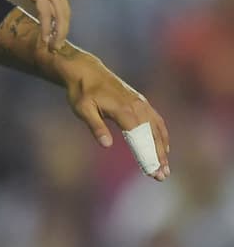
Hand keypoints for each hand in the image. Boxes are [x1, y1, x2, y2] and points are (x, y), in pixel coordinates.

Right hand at [0, 0, 69, 51]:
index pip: (64, 8)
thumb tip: (38, 4)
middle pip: (65, 14)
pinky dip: (47, 27)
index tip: (57, 38)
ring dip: (57, 33)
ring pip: (59, 15)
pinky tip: (44, 37)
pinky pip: (46, 13)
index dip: (62, 25)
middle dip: (63, 32)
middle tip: (57, 47)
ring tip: (52, 46)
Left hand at [59, 52, 170, 181]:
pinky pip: (156, 120)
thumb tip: (106, 145)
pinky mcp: (141, 101)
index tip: (153, 172)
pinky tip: (164, 147)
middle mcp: (137, 106)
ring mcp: (141, 103)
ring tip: (165, 167)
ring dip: (162, 148)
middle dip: (158, 157)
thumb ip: (95, 126)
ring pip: (157, 129)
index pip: (139, 138)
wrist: (86, 70)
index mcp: (123, 110)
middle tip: (162, 176)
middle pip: (152, 135)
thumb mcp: (82, 109)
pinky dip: (162, 135)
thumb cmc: (81, 91)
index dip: (147, 156)